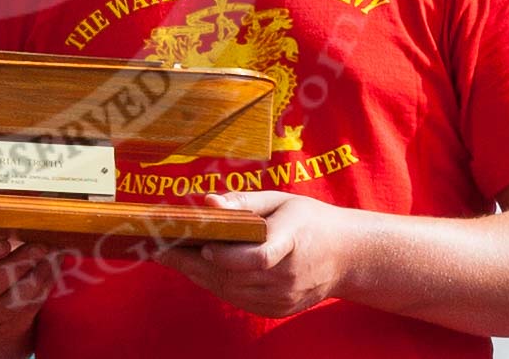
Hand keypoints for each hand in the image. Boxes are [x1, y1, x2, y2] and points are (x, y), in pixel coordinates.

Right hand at [0, 240, 56, 358]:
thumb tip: (10, 201)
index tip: (4, 243)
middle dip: (17, 265)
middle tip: (39, 247)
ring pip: (12, 301)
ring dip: (37, 276)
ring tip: (52, 256)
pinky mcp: (6, 328)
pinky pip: (28, 309)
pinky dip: (44, 288)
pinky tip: (52, 270)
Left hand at [155, 190, 353, 317]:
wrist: (347, 256)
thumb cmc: (309, 221)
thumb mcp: (282, 201)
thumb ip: (244, 202)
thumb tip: (208, 202)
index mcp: (293, 241)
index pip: (260, 256)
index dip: (228, 256)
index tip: (203, 245)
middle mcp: (288, 274)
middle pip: (235, 275)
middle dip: (193, 262)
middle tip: (161, 247)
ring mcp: (284, 296)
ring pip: (231, 290)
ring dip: (198, 274)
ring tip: (171, 256)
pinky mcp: (279, 309)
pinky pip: (238, 299)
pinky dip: (214, 284)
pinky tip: (196, 269)